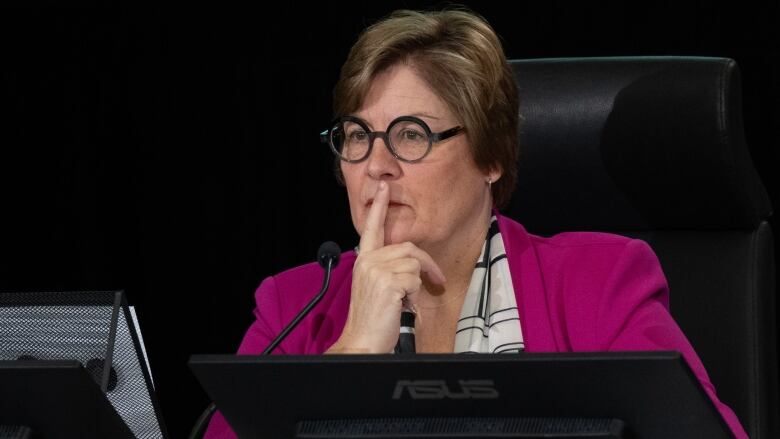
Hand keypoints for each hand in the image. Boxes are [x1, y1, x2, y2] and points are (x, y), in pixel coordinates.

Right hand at [327, 181, 445, 353]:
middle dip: (427, 264)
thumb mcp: (376, 287)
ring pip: (414, 264)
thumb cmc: (372, 319)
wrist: (362, 341)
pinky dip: (416, 295)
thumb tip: (411, 263)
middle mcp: (368, 261)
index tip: (384, 189)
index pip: (372, 228)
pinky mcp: (389, 282)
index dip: (379, 207)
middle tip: (438, 280)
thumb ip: (387, 269)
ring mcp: (377, 270)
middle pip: (408, 247)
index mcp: (364, 260)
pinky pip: (416, 279)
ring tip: (406, 301)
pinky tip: (402, 305)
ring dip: (418, 285)